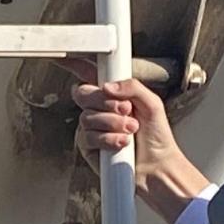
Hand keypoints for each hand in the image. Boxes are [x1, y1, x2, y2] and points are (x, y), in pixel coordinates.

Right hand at [70, 70, 210, 223]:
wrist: (157, 166)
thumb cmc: (157, 137)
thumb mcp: (152, 103)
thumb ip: (132, 86)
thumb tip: (107, 86)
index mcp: (114, 94)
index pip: (90, 75)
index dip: (76, 64)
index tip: (66, 57)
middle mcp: (100, 109)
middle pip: (84, 94)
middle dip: (106, 102)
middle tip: (126, 109)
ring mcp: (92, 128)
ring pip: (87, 117)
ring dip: (113, 124)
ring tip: (131, 130)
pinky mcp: (89, 146)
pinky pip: (88, 137)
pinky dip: (108, 139)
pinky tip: (122, 143)